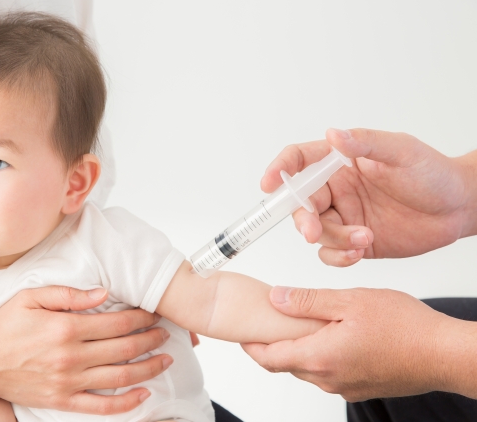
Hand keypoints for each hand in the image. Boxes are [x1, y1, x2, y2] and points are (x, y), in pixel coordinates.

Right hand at [0, 286, 172, 414]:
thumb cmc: (5, 325)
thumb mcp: (33, 297)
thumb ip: (69, 294)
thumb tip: (104, 292)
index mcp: (66, 327)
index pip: (117, 323)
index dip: (142, 319)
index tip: (154, 315)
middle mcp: (71, 356)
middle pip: (124, 348)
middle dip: (151, 340)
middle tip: (166, 334)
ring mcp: (68, 382)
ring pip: (119, 377)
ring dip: (148, 368)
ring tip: (165, 360)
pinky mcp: (61, 401)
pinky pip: (101, 407)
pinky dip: (126, 404)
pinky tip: (144, 395)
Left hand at [242, 286, 476, 400]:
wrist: (444, 354)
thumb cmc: (405, 326)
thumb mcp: (350, 301)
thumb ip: (308, 301)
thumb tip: (275, 298)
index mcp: (319, 357)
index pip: (268, 357)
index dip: (250, 344)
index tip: (241, 329)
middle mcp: (328, 379)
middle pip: (284, 363)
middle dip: (272, 343)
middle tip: (268, 319)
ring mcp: (344, 386)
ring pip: (306, 368)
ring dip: (296, 349)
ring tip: (298, 322)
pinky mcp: (359, 387)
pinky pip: (327, 373)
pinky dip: (318, 355)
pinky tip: (328, 334)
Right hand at [261, 128, 476, 265]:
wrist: (459, 209)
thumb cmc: (433, 174)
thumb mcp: (401, 151)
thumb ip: (365, 143)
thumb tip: (333, 135)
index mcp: (341, 162)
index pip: (300, 161)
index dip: (280, 169)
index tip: (269, 183)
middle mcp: (337, 189)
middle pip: (300, 203)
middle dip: (303, 218)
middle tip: (314, 230)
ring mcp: (344, 216)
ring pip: (315, 231)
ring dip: (332, 239)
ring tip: (363, 238)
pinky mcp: (353, 241)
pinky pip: (330, 253)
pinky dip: (338, 256)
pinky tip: (359, 251)